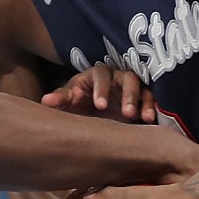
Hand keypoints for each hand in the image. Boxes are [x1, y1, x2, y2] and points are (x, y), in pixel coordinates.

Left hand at [41, 64, 155, 122]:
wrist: (91, 114)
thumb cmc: (78, 104)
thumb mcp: (68, 102)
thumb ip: (59, 100)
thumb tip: (45, 101)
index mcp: (97, 76)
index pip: (101, 76)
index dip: (101, 89)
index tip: (100, 106)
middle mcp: (117, 78)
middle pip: (128, 78)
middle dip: (128, 94)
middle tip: (127, 113)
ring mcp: (132, 89)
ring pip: (143, 89)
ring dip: (144, 102)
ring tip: (144, 119)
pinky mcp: (142, 101)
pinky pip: (151, 102)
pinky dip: (152, 110)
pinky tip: (152, 123)